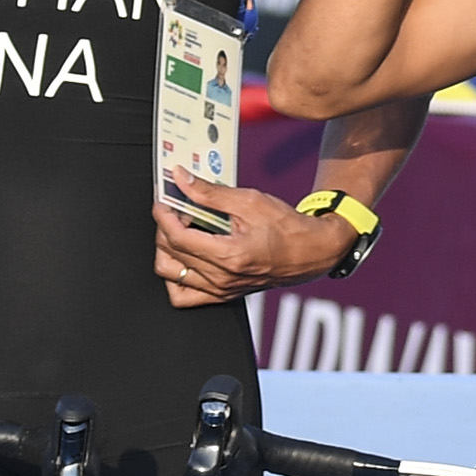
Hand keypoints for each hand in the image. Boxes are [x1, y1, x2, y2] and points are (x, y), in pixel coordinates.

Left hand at [152, 176, 357, 306]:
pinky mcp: (223, 295)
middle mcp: (223, 278)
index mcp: (229, 255)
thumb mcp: (249, 202)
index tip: (163, 202)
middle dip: (165, 228)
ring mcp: (222, 290)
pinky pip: (184, 296)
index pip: (177, 238)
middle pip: (170, 255)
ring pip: (171, 276)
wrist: (312, 252)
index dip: (163, 216)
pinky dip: (176, 277)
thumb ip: (210, 193)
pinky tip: (184, 259)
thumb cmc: (288, 229)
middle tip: (177, 211)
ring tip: (179, 234)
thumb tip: (182, 179)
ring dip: (166, 252)